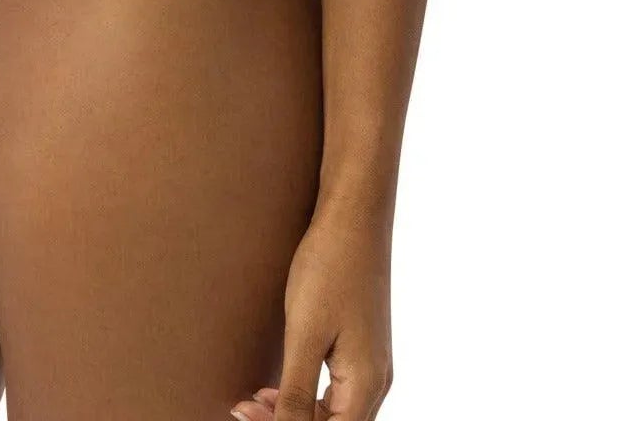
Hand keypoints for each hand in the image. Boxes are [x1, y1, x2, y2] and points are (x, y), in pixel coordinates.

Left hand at [231, 205, 394, 420]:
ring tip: (255, 400)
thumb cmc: (330, 269)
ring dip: (295, 413)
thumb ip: (296, 393)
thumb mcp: (304, 334)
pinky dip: (305, 394)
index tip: (247, 415)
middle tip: (243, 408)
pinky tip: (277, 385)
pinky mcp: (361, 346)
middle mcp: (375, 382)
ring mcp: (371, 363)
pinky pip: (335, 389)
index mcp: (365, 385)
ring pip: (333, 412)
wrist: (353, 217)